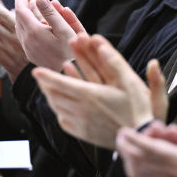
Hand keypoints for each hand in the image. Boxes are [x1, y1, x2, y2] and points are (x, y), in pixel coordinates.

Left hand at [14, 0, 85, 70]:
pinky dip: (22, 25)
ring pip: (18, 27)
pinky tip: (28, 23)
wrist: (66, 77)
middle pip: (17, 18)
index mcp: (34, 32)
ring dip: (20, 14)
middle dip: (20, 4)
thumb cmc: (71, 52)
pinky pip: (22, 36)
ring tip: (26, 5)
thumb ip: (51, 14)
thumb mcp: (65, 31)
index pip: (21, 10)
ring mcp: (27, 48)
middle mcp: (26, 40)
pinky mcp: (30, 54)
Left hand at [32, 33, 167, 149]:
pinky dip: (60, 112)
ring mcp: (81, 123)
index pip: (59, 83)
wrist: (140, 136)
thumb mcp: (129, 79)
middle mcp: (81, 109)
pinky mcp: (84, 134)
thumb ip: (112, 59)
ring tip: (49, 89)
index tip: (36, 71)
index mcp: (89, 94)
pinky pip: (65, 122)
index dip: (46, 76)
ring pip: (58, 108)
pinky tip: (61, 108)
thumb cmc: (138, 107)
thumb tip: (98, 39)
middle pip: (54, 95)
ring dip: (51, 97)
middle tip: (41, 78)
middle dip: (46, 85)